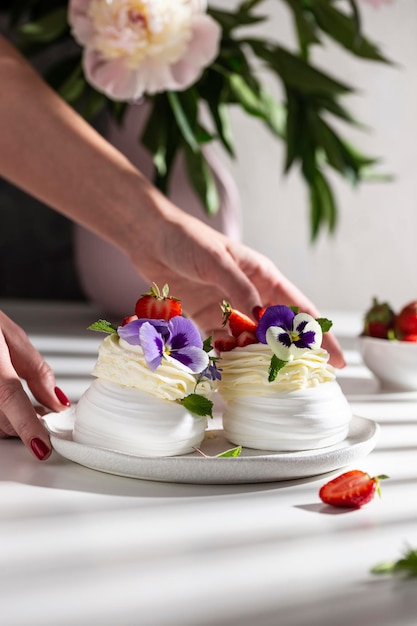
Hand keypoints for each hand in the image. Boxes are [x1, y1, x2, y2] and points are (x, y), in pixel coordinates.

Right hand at [0, 311, 70, 458]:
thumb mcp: (12, 337)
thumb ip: (37, 372)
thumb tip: (57, 401)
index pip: (10, 399)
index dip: (28, 427)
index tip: (42, 448)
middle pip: (2, 421)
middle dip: (28, 425)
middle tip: (48, 415)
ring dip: (13, 423)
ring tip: (31, 407)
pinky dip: (1, 416)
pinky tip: (8, 405)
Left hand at [130, 211, 345, 367]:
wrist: (149, 237)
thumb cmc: (188, 240)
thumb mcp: (217, 261)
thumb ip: (239, 289)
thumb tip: (261, 319)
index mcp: (263, 276)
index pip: (300, 309)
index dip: (321, 335)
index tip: (336, 360)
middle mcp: (250, 294)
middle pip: (279, 329)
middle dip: (292, 353)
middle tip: (303, 380)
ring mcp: (228, 307)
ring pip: (250, 339)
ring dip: (256, 358)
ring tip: (265, 382)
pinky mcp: (205, 316)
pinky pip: (221, 341)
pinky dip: (226, 355)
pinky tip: (229, 371)